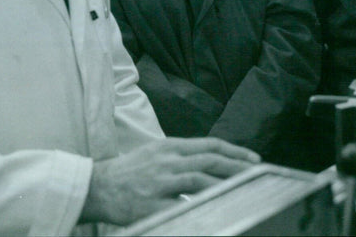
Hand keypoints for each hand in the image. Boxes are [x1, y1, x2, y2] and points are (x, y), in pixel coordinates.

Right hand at [79, 137, 259, 225]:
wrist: (97, 186)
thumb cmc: (129, 171)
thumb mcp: (157, 152)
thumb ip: (182, 155)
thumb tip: (211, 161)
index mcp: (171, 146)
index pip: (210, 144)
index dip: (235, 151)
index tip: (254, 159)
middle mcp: (168, 161)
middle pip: (211, 161)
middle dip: (238, 167)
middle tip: (258, 174)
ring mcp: (160, 182)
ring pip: (200, 181)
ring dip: (224, 186)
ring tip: (243, 191)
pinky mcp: (151, 204)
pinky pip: (180, 206)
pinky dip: (198, 208)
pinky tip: (214, 211)